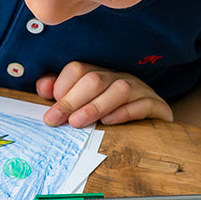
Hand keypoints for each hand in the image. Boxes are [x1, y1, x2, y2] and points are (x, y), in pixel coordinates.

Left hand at [36, 61, 173, 127]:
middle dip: (72, 100)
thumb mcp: (85, 105)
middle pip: (95, 79)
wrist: (154, 130)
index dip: (61, 87)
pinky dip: (124, 112)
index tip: (50, 111)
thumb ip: (63, 95)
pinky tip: (109, 122)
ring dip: (95, 106)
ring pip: (119, 89)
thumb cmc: (113, 117)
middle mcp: (119, 78)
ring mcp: (140, 90)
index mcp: (101, 75)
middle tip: (56, 120)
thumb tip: (43, 88)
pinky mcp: (156, 107)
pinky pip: (142, 105)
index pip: (78, 69)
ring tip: (77, 122)